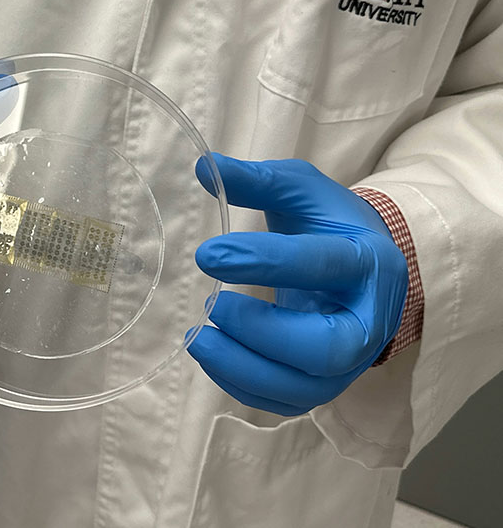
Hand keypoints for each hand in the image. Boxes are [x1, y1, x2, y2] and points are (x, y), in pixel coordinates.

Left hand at [187, 154, 408, 415]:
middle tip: (211, 307)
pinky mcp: (326, 382)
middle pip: (328, 348)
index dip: (265, 263)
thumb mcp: (301, 189)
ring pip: (307, 387)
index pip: (323, 265)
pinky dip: (244, 387)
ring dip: (244, 369)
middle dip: (263, 334)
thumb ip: (257, 180)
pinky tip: (212, 355)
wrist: (363, 265)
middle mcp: (369, 318)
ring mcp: (352, 359)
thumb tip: (204, 166)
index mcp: (368, 261)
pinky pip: (288, 402)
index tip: (208, 254)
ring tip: (198, 339)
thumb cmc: (328, 223)